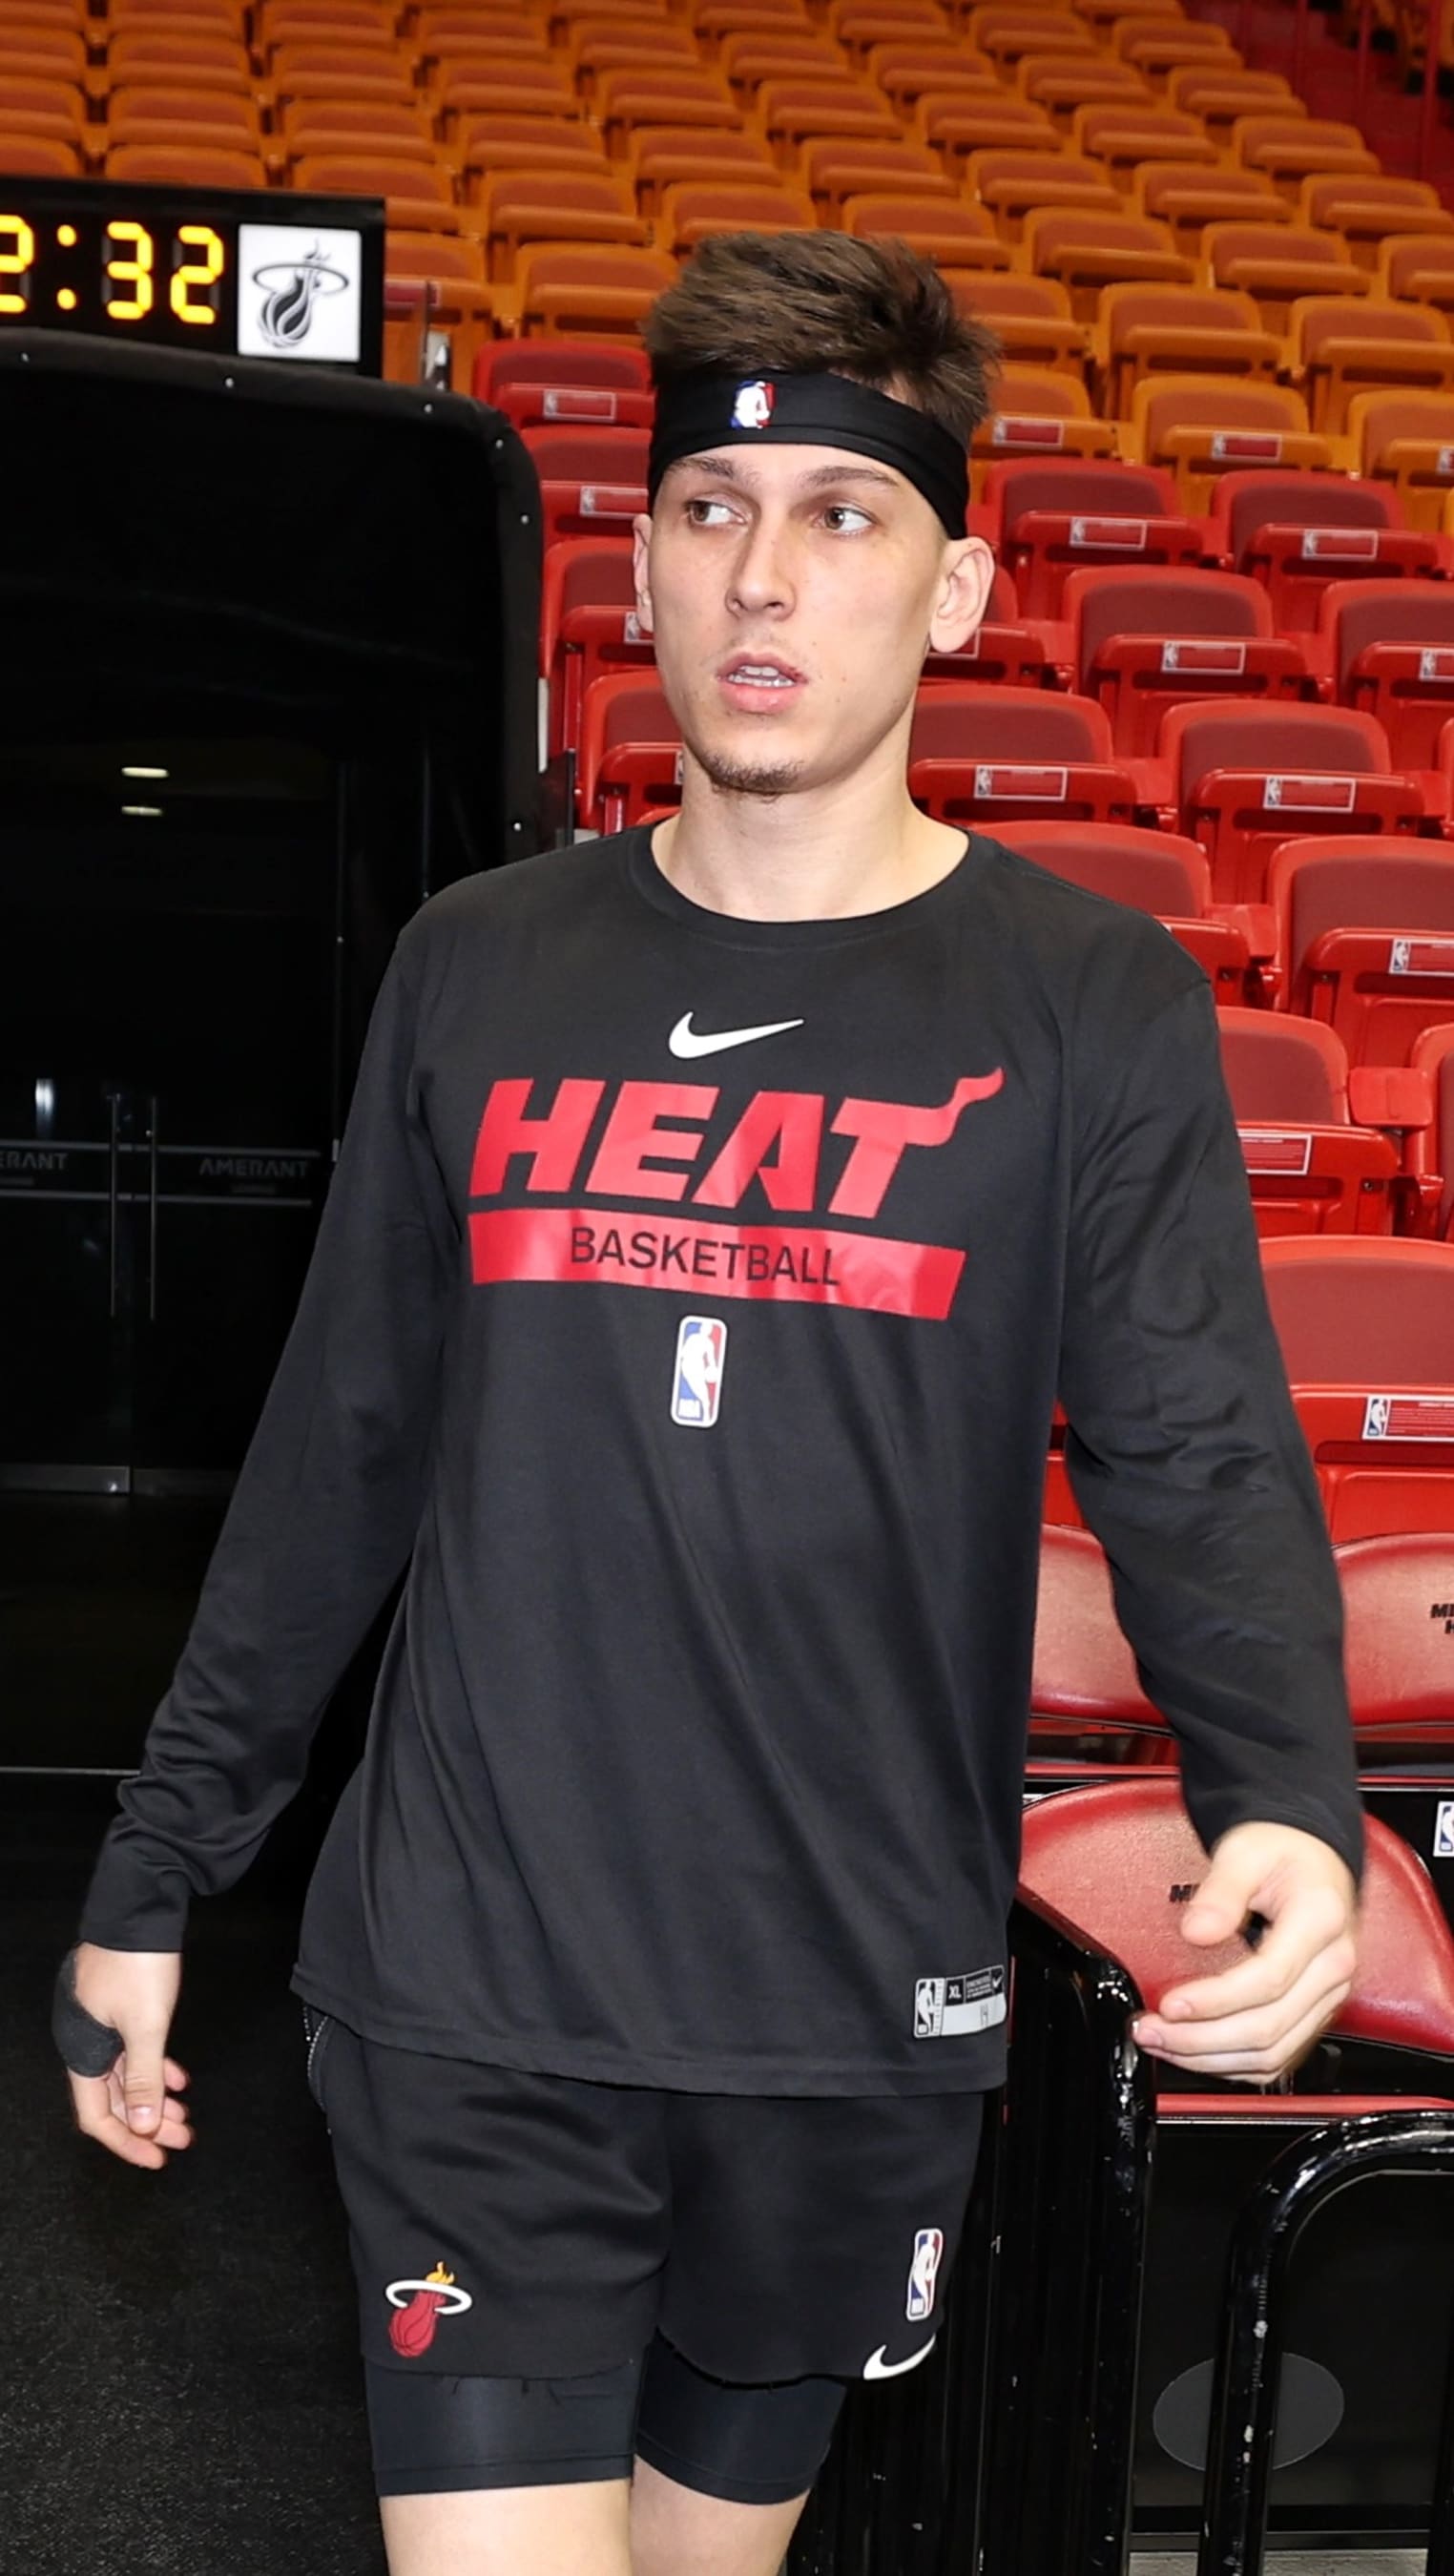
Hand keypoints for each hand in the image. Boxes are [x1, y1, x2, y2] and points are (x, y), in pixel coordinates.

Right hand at [65, 1943, 193, 2170]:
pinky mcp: (118, 2006)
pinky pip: (134, 2050)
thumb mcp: (146, 2024)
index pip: (96, 2116)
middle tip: (183, 2137)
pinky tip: (179, 2077)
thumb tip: (143, 2128)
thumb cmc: (138, 1962)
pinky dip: (156, 2067)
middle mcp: (85, 2041)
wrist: (140, 1905)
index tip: (157, 2158)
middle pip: (114, 2099)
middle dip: (149, 2123)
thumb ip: (145, 2078)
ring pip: (127, 2075)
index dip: (126, 2142)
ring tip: (185, 2113)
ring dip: (155, 2097)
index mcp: (82, 2050)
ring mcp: (100, 2023)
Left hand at [1130, 1821, 1358, 2084]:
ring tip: (1161, 2044)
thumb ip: (1221, 1891)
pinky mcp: (1314, 2013)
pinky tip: (1194, 2053)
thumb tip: (1195, 1931)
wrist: (1313, 1858)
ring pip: (1272, 2054)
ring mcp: (1328, 1996)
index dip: (1214, 2001)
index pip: (1268, 1980)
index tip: (1169, 2004)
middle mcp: (1333, 1967)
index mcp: (1321, 1922)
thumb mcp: (1246, 1851)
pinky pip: (1277, 2058)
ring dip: (1210, 2059)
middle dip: (1200, 2040)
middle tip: (1150, 2030)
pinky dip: (1232, 2064)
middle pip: (1268, 2028)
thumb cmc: (1281, 1852)